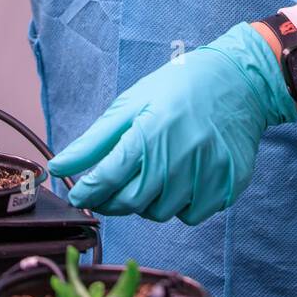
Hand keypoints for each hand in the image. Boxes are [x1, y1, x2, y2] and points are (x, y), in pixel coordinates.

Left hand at [47, 21, 296, 222]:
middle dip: (113, 199)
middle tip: (110, 186)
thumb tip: (58, 167)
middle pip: (132, 202)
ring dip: (147, 200)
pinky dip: (179, 203)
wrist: (238, 82)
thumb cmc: (178, 88)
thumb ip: (94, 141)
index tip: (77, 194)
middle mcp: (180, 156)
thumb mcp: (131, 104)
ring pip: (160, 212)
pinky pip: (191, 214)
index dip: (88, 191)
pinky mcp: (227, 186)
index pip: (109, 177)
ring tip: (152, 171)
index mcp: (151, 131)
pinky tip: (180, 176)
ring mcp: (207, 173)